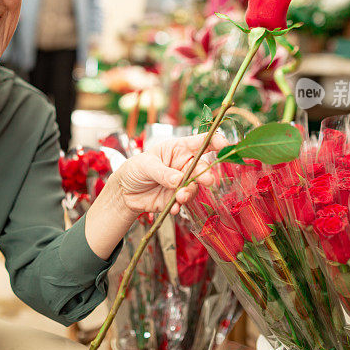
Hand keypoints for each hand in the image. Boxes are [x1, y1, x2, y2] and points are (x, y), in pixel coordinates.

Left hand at [110, 133, 230, 215]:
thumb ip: (162, 172)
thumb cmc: (135, 169)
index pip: (201, 143)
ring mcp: (182, 183)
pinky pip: (184, 203)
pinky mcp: (176, 199)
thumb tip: (179, 180)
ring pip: (194, 187)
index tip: (225, 144)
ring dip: (189, 193)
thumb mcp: (145, 165)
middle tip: (206, 181)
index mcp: (178, 149)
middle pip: (202, 168)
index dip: (215, 141)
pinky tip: (173, 208)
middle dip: (205, 175)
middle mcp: (184, 165)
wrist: (124, 192)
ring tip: (178, 197)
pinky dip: (179, 206)